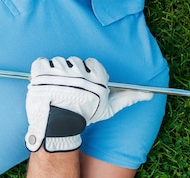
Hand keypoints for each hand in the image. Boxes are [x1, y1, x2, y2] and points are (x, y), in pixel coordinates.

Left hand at [25, 56, 152, 152]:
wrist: (57, 127)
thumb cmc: (84, 116)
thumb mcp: (109, 108)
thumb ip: (128, 98)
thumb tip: (149, 95)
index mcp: (96, 76)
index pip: (91, 63)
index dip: (86, 73)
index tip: (82, 85)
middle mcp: (81, 71)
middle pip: (75, 62)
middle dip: (70, 74)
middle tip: (67, 90)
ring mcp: (60, 71)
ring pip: (59, 62)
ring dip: (55, 73)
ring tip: (55, 88)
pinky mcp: (42, 71)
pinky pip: (41, 61)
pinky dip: (40, 70)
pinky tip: (43, 83)